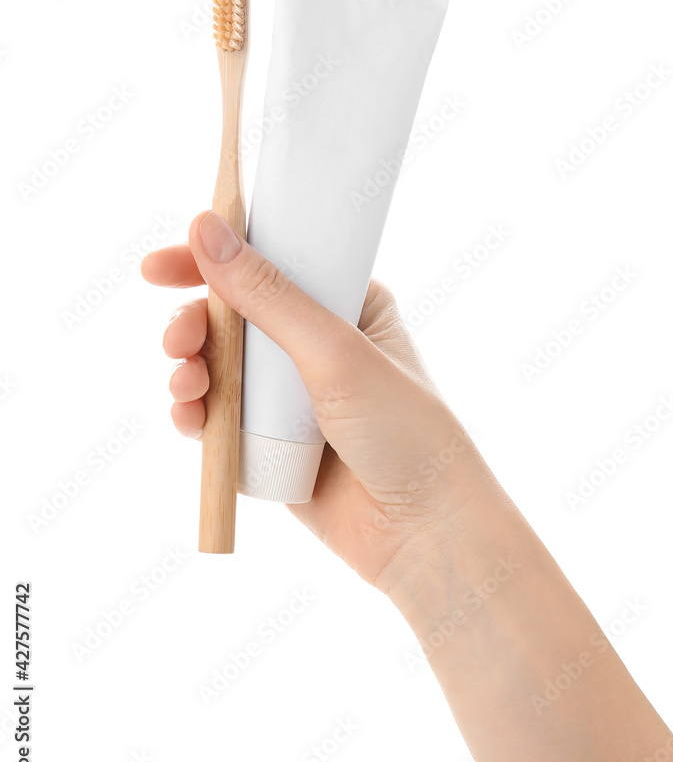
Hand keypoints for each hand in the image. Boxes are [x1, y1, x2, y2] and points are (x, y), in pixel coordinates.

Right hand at [141, 210, 479, 590]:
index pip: (269, 261)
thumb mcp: (334, 351)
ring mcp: (290, 394)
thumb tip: (207, 229)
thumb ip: (268, 295)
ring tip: (186, 388)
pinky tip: (190, 420)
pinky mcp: (270, 442)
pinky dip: (196, 414)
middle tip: (178, 342)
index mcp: (345, 302)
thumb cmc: (403, 431)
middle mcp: (315, 342)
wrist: (422, 532)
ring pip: (218, 365)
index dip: (210, 258)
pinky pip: (219, 416)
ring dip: (190, 369)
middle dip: (194, 324)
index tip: (159, 268)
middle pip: (232, 314)